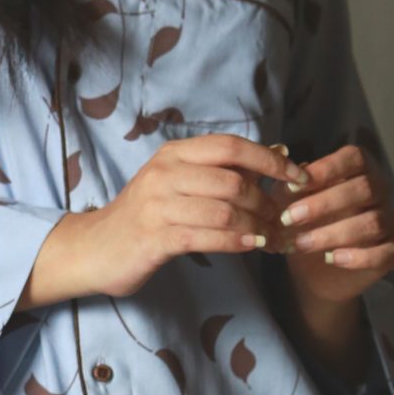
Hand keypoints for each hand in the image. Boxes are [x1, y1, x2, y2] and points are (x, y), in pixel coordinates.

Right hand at [23, 130, 304, 306]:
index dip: (269, 160)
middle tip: (283, 219)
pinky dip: (236, 242)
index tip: (298, 176)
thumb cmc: (145, 216)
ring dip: (256, 227)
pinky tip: (252, 247)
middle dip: (266, 202)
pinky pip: (207, 237)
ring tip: (272, 238)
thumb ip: (223, 169)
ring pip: (224, 211)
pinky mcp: (155, 237)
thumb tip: (278, 153)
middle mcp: (164, 173)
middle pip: (232, 181)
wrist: (95, 248)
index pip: (230, 146)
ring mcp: (158, 205)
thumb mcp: (180, 182)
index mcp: (173, 154)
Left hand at [275, 141, 393, 309]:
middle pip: (364, 188)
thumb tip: (289, 178)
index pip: (354, 158)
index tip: (296, 184)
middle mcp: (379, 192)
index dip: (327, 168)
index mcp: (358, 170)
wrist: (315, 270)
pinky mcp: (391, 252)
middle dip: (324, 203)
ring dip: (332, 234)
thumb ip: (289, 187)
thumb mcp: (291, 202)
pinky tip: (331, 258)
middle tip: (290, 218)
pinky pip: (383, 253)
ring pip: (372, 222)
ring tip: (301, 244)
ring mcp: (389, 222)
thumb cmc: (305, 225)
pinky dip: (357, 257)